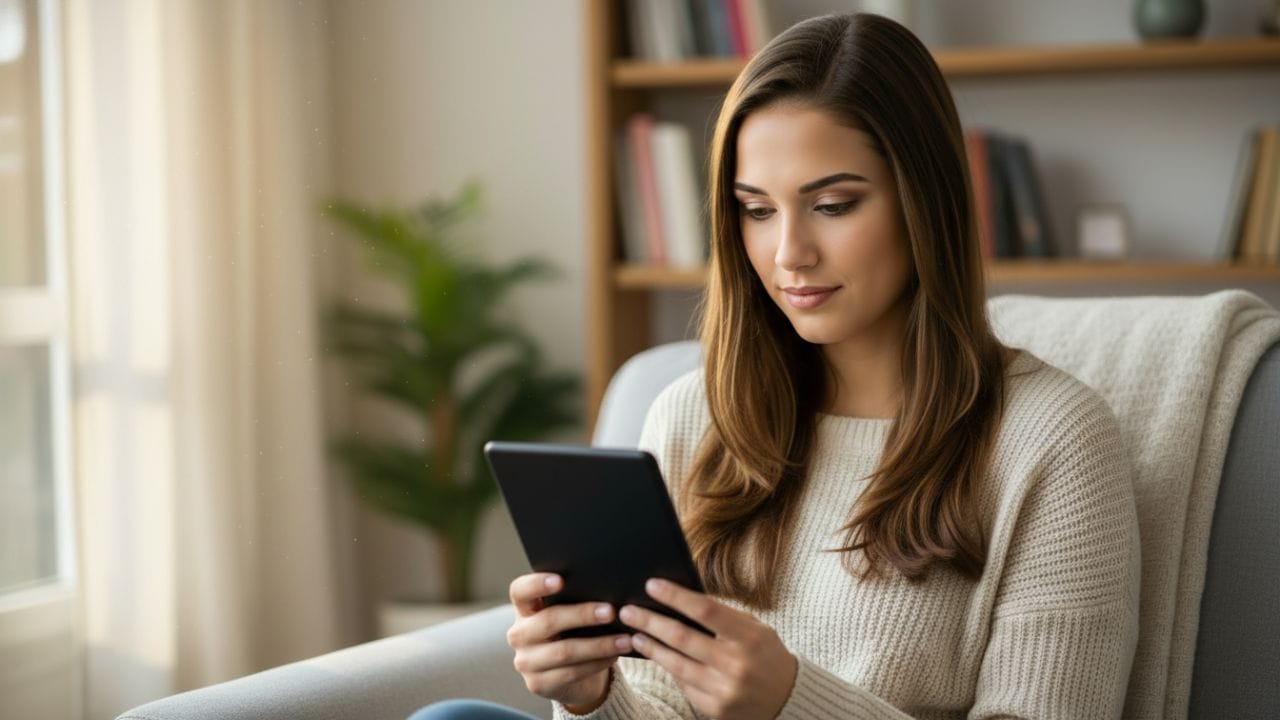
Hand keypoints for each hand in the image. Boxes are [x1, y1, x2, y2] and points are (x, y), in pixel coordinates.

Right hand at [505, 573, 632, 711]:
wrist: (569, 676)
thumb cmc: (572, 633)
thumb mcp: (569, 615)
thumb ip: (577, 601)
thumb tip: (608, 590)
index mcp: (524, 609)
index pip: (520, 591)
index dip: (537, 584)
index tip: (560, 580)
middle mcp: (519, 634)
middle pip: (549, 621)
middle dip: (582, 615)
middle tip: (611, 611)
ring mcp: (525, 661)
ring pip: (564, 651)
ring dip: (599, 645)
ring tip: (625, 639)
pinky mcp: (538, 684)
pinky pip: (571, 672)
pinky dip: (598, 663)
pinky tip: (615, 655)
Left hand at [619, 578, 797, 719]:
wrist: (788, 699)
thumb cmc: (766, 655)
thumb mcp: (755, 629)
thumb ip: (723, 617)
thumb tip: (681, 600)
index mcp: (749, 637)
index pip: (705, 610)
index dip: (675, 596)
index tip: (651, 585)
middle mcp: (736, 665)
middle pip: (682, 637)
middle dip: (650, 621)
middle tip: (628, 610)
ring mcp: (724, 690)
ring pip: (676, 664)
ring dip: (651, 647)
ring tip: (636, 634)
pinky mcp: (715, 709)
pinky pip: (683, 685)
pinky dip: (669, 668)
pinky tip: (657, 656)